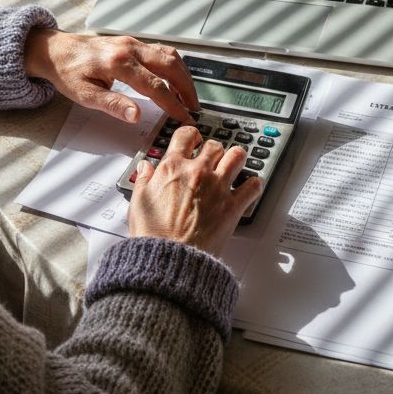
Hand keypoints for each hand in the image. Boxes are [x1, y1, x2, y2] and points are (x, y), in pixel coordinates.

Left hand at [24, 31, 198, 123]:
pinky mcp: (132, 42)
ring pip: (169, 55)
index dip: (173, 104)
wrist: (56, 50)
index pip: (156, 87)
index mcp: (119, 63)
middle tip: (194, 108)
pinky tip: (176, 78)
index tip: (183, 118)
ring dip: (183, 76)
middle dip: (187, 89)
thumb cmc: (68, 71)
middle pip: (171, 66)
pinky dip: (174, 65)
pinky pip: (161, 51)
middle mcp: (129, 49)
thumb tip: (136, 115)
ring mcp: (133, 43)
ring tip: (189, 96)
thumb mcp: (85, 94)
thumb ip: (112, 105)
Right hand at [128, 126, 261, 256]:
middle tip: (213, 158)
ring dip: (237, 158)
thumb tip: (145, 168)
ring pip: (237, 156)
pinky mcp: (233, 206)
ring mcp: (217, 187)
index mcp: (172, 168)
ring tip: (234, 164)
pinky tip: (250, 187)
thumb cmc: (153, 235)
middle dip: (214, 150)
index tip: (194, 140)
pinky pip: (253, 186)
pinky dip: (254, 185)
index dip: (191, 135)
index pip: (185, 136)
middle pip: (214, 145)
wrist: (169, 258)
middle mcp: (197, 172)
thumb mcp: (138, 202)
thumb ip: (144, 181)